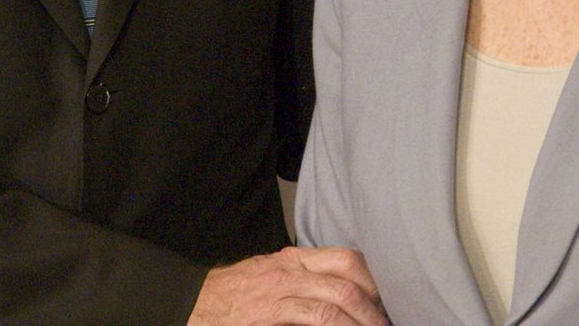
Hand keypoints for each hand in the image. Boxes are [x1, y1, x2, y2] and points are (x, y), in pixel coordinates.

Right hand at [187, 246, 388, 325]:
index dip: (371, 277)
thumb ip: (300, 282)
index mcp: (291, 258)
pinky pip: (317, 316)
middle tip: (387, 320)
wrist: (191, 304)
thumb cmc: (229, 297)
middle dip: (374, 299)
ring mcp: (281, 289)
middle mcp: (289, 268)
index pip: (343, 257)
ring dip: (364, 318)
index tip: (385, 298)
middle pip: (347, 273)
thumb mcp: (268, 279)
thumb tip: (336, 298)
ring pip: (337, 296)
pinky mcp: (271, 311)